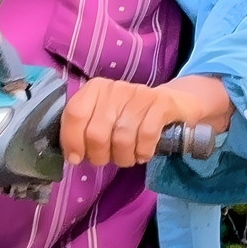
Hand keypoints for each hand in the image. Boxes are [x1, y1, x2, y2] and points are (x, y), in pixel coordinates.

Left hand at [60, 75, 233, 168]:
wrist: (174, 103)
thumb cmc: (131, 116)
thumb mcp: (104, 118)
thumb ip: (85, 130)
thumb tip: (72, 155)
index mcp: (95, 89)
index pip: (75, 114)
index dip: (72, 140)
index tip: (77, 158)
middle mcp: (115, 88)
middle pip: (97, 133)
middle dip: (100, 155)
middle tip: (107, 159)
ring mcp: (139, 94)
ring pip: (122, 138)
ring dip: (123, 157)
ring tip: (127, 157)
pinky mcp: (161, 103)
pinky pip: (146, 136)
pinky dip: (142, 152)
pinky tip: (142, 154)